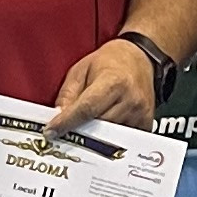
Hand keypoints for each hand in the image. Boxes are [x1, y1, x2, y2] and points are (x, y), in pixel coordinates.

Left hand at [45, 37, 163, 138]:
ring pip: (109, 136)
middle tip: (66, 132)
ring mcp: (140, 112)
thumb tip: (58, 117)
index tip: (51, 132)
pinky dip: (111, 137)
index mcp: (112, 82)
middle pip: (97, 126)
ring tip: (88, 126)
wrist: (139, 58)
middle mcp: (129, 98)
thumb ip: (67, 94)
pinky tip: (105, 128)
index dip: (67, 122)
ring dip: (95, 135)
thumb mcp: (81, 70)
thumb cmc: (109, 62)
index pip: (86, 109)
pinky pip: (123, 139)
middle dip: (79, 131)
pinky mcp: (146, 123)